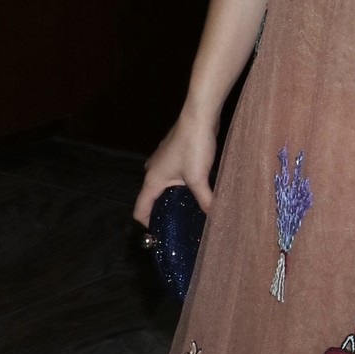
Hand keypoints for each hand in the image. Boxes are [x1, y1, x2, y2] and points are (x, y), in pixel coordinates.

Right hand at [133, 110, 217, 225]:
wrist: (199, 116)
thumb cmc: (193, 146)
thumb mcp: (199, 178)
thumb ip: (205, 200)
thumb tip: (214, 218)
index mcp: (152, 180)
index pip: (140, 209)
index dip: (147, 225)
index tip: (160, 237)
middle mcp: (153, 171)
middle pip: (151, 200)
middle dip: (162, 214)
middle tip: (178, 229)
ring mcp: (162, 162)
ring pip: (163, 188)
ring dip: (172, 200)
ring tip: (187, 214)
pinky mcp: (173, 156)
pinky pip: (172, 179)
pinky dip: (179, 189)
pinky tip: (194, 194)